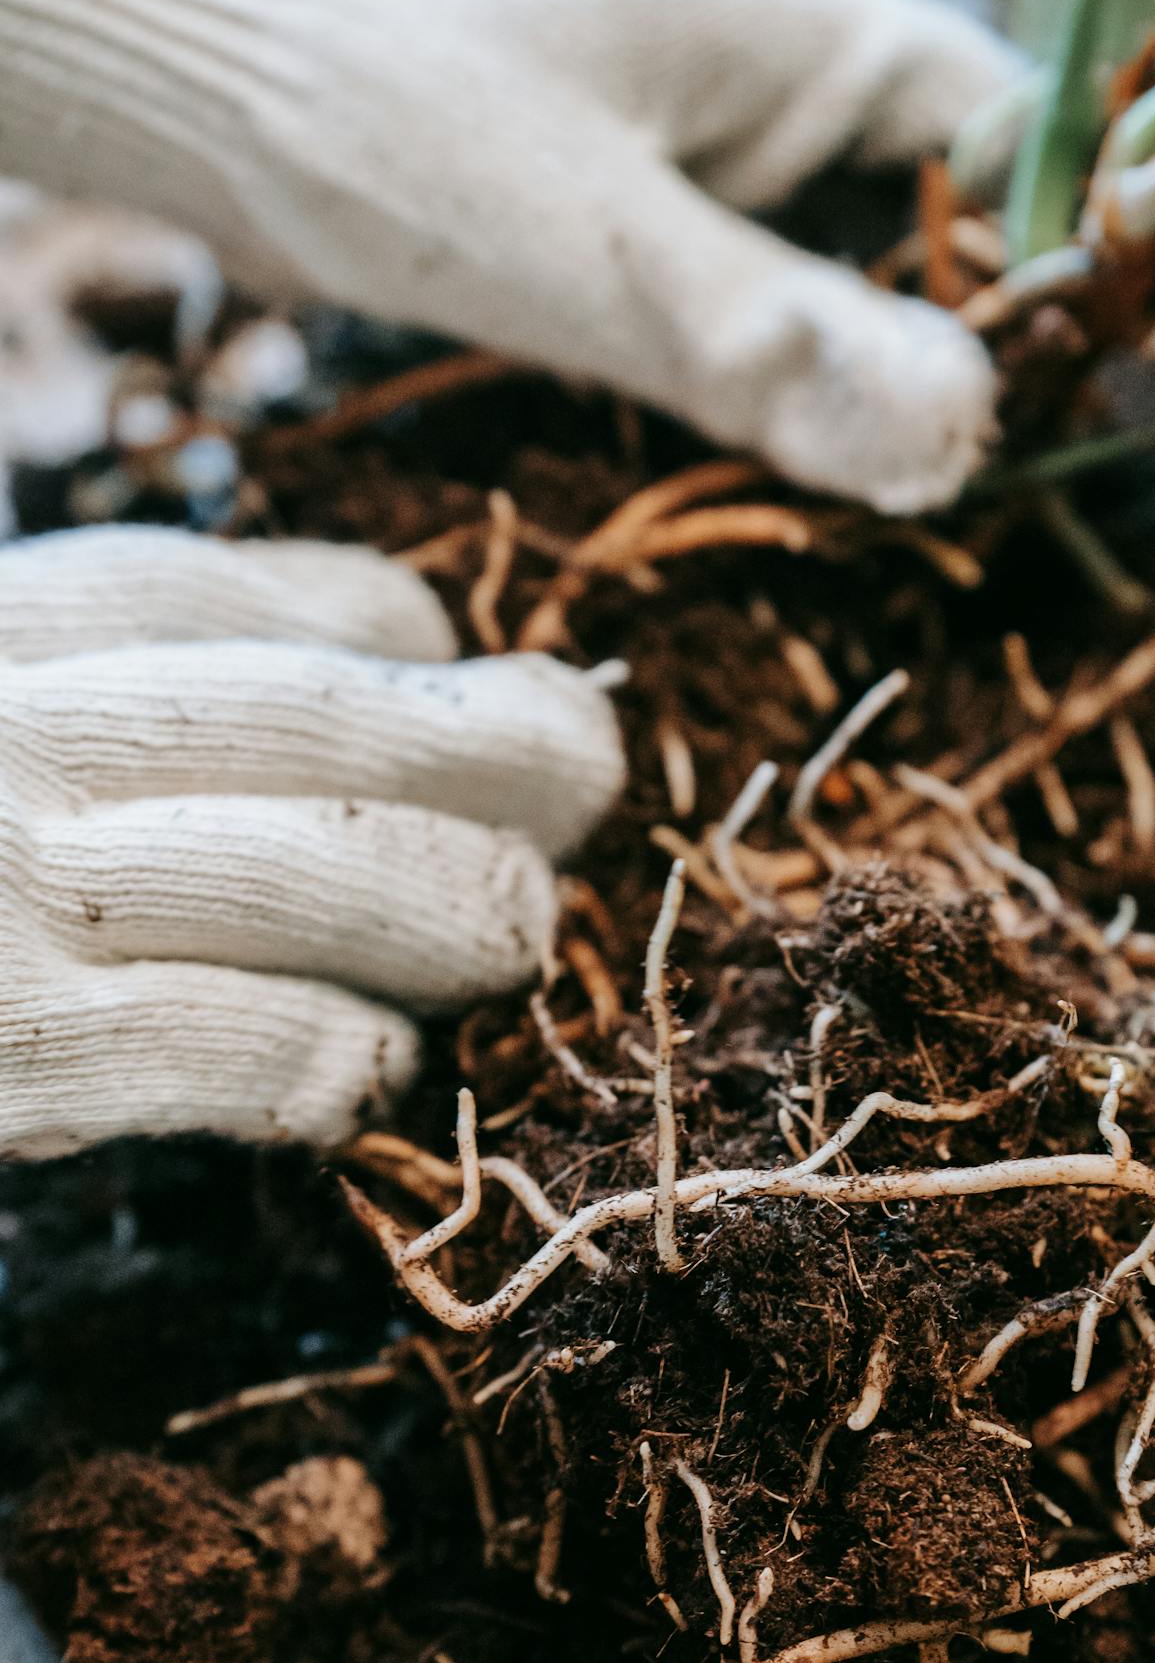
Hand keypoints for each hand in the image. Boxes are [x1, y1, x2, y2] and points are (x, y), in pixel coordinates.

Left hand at [0, 0, 1020, 512]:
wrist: (169, 52)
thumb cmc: (373, 114)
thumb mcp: (591, 255)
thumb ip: (779, 349)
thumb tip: (969, 440)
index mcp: (789, 26)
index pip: (1002, 129)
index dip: (1069, 251)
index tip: (1109, 377)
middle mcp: (752, 58)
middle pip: (925, 199)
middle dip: (960, 333)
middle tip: (989, 481)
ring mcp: (676, 113)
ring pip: (822, 249)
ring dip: (851, 362)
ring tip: (897, 493)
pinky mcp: (604, 176)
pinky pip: (727, 274)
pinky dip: (756, 361)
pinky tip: (764, 453)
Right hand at [0, 526, 622, 1157]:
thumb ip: (75, 702)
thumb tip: (369, 651)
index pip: (196, 596)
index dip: (365, 622)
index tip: (450, 651)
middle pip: (307, 719)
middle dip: (483, 744)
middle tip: (587, 765)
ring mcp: (4, 891)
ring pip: (311, 871)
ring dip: (450, 902)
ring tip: (520, 927)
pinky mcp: (13, 1053)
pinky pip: (237, 1040)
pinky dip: (336, 1048)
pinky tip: (381, 1066)